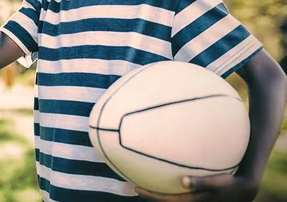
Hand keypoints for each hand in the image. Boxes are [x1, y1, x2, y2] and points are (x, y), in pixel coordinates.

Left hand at [135, 174, 258, 201]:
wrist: (245, 190)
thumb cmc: (231, 183)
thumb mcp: (218, 182)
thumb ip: (200, 183)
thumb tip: (182, 181)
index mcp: (193, 201)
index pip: (166, 201)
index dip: (151, 196)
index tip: (136, 188)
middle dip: (150, 196)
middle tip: (134, 187)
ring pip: (171, 200)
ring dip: (158, 195)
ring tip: (144, 185)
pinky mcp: (197, 199)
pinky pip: (178, 196)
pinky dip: (168, 192)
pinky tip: (163, 181)